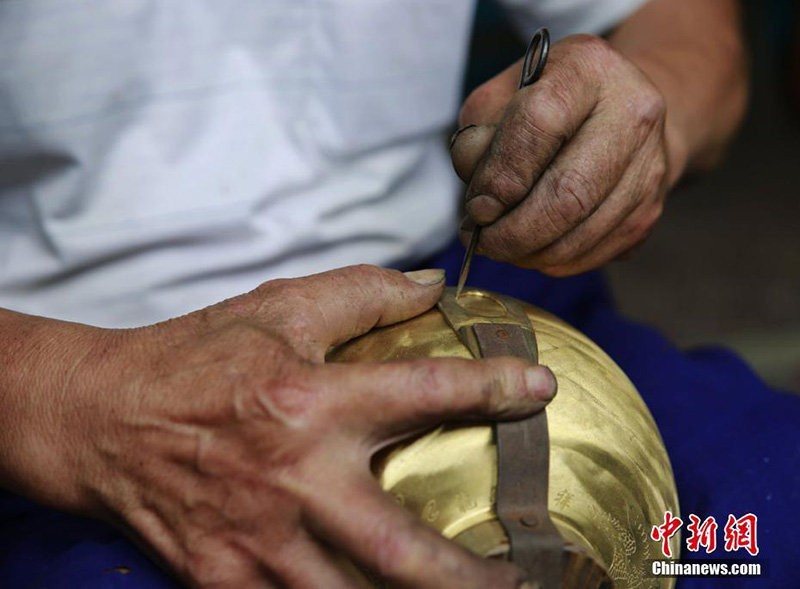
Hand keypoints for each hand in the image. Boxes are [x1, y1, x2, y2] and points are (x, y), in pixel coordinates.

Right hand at [17, 266, 555, 587]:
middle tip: (525, 579)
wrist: (100, 418)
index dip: (492, 389)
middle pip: (401, 549)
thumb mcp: (279, 307)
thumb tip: (433, 284)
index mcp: (310, 401)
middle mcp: (292, 480)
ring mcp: (258, 542)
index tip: (540, 392)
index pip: (424, 393)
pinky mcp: (224, 580)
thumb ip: (363, 292)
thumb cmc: (196, 356)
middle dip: (471, 577)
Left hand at [451, 34, 676, 275]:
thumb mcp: (500, 98)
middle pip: (568, 194)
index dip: (501, 176)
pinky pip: (592, 255)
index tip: (476, 207)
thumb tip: (481, 205)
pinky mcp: (649, 211)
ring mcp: (649, 167)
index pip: (539, 123)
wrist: (620, 112)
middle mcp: (632, 114)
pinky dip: (551, 262)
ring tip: (500, 245)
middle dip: (512, 232)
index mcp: (587, 69)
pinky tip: (530, 249)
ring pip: (579, 235)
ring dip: (527, 253)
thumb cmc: (547, 104)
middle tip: (481, 241)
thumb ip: (478, 139)